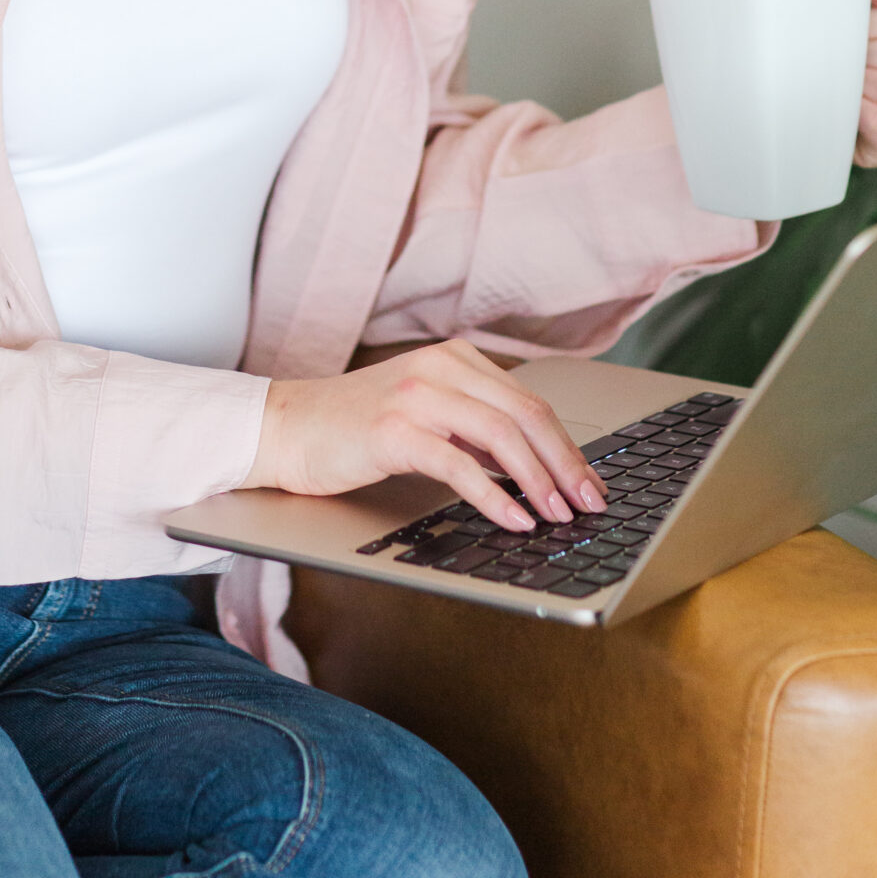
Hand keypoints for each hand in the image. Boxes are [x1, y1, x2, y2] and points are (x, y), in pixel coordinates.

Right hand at [240, 338, 608, 533]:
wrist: (286, 427)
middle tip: (589, 503)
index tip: (590, 483)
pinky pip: (459, 464)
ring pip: (500, 434)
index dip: (566, 445)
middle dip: (565, 463)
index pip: (529, 401)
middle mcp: (440, 367)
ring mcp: (416, 396)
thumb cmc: (354, 428)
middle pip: (525, 414)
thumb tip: (533, 468)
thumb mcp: (425, 416)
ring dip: (538, 480)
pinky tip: (513, 519)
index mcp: (454, 358)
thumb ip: (473, 431)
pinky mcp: (393, 431)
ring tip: (558, 515)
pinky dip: (494, 496)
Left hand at [856, 0, 876, 167]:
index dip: (873, 18)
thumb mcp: (856, 8)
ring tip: (842, 80)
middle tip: (842, 52)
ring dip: (860, 81)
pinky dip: (867, 117)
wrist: (815, 103)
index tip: (849, 23)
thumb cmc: (843, 51)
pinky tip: (853, 107)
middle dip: (867, 49)